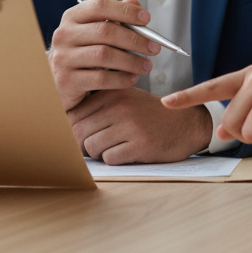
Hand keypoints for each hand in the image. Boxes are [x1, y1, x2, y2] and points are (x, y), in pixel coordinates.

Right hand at [48, 0, 160, 110]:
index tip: (147, 19)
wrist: (61, 82)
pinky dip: (121, 79)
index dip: (125, 11)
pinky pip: (101, 79)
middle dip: (135, 39)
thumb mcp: (95, 31)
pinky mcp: (67, 81)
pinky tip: (132, 78)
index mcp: (72, 17)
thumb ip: (115, 16)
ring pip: (104, 55)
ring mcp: (63, 58)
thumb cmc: (83, 52)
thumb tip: (135, 3)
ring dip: (131, 61)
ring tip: (147, 65)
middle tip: (154, 47)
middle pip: (105, 31)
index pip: (100, 5)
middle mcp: (64, 35)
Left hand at [68, 87, 212, 163]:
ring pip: (92, 146)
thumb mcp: (125, 100)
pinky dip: (114, 160)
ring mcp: (130, 125)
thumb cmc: (150, 114)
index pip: (75, 113)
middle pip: (79, 131)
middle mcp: (119, 106)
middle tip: (92, 147)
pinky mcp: (140, 144)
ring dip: (98, 153)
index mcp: (113, 92)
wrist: (186, 122)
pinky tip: (126, 152)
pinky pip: (110, 159)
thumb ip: (99, 107)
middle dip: (81, 144)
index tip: (78, 135)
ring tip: (112, 148)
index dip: (71, 129)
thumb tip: (65, 124)